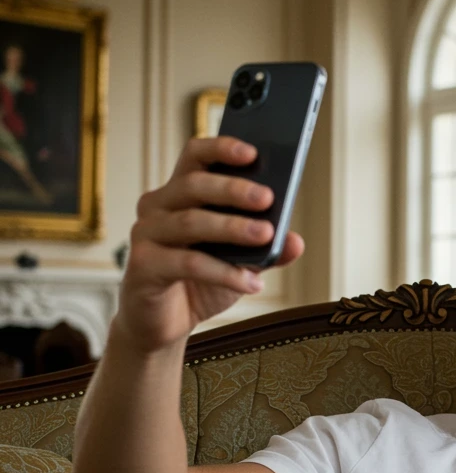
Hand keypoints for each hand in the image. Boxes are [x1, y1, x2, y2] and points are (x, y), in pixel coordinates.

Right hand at [119, 137, 304, 352]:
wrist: (163, 324)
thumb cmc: (199, 282)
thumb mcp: (240, 263)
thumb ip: (266, 249)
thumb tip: (295, 241)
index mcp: (181, 193)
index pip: (195, 156)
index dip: (221, 148)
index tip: (253, 152)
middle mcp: (158, 206)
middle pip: (194, 185)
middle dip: (233, 189)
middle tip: (267, 198)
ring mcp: (146, 235)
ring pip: (191, 222)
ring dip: (232, 228)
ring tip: (266, 236)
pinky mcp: (142, 266)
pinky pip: (187, 263)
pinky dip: (224, 273)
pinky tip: (251, 283)